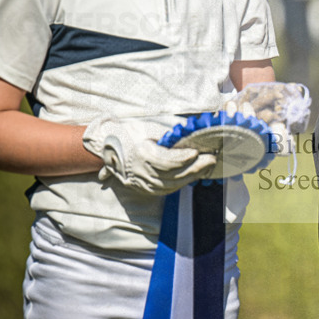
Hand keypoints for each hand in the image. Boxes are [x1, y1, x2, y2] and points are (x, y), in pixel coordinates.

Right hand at [83, 118, 216, 194]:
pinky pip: (167, 189)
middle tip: (211, 159)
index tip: (197, 152)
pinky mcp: (144, 189)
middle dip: (195, 168)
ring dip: (192, 176)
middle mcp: (140, 172)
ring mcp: (141, 183)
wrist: (107, 146)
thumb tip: (191, 138)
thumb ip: (170, 137)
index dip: (184, 158)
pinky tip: (194, 175)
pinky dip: (182, 183)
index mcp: (140, 155)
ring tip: (207, 167)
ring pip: (172, 184)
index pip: (167, 161)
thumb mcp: (149, 129)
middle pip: (173, 175)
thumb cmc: (130, 133)